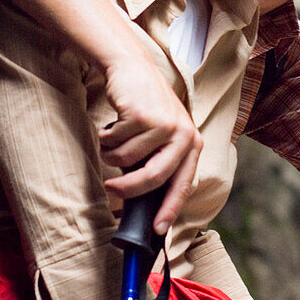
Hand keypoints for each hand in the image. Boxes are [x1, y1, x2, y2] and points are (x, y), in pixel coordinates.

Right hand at [100, 52, 201, 233]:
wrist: (133, 69)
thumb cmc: (145, 108)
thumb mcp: (161, 136)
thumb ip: (160, 163)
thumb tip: (147, 205)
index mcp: (192, 144)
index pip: (182, 184)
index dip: (169, 209)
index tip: (157, 229)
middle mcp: (184, 134)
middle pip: (154, 177)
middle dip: (128, 189)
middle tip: (111, 189)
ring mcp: (164, 124)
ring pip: (127, 159)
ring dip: (112, 153)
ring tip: (115, 137)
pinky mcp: (142, 115)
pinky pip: (114, 142)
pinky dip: (106, 136)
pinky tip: (113, 122)